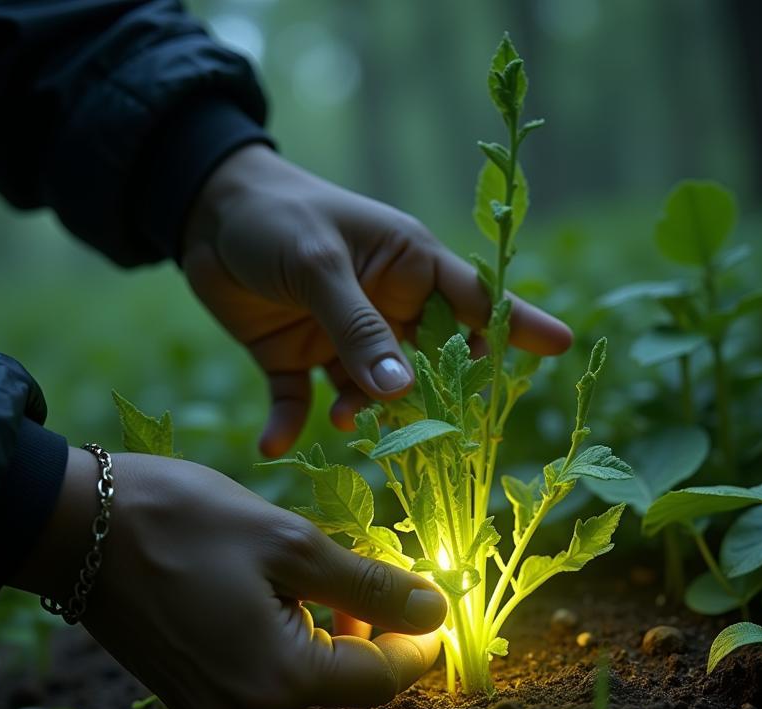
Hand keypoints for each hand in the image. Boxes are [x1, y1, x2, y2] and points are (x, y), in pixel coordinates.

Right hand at [12, 448, 445, 708]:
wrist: (73, 525)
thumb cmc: (183, 522)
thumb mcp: (290, 544)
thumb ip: (369, 587)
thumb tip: (436, 611)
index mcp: (277, 681)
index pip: (381, 681)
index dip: (419, 643)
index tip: (433, 599)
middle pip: (343, 683)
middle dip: (371, 631)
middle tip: (373, 568)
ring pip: (304, 677)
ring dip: (328, 631)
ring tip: (321, 570)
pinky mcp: (191, 692)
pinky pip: (263, 674)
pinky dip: (286, 638)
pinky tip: (278, 590)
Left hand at [181, 144, 572, 456]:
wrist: (201, 210)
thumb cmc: (275, 216)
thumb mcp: (319, 264)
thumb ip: (358, 328)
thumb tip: (400, 391)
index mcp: (406, 266)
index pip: (472, 300)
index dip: (515, 325)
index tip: (560, 347)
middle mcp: (383, 306)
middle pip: (425, 362)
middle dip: (426, 397)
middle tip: (429, 431)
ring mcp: (341, 337)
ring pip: (368, 392)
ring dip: (358, 412)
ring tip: (341, 420)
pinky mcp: (295, 358)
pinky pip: (302, 402)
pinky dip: (289, 424)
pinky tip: (271, 444)